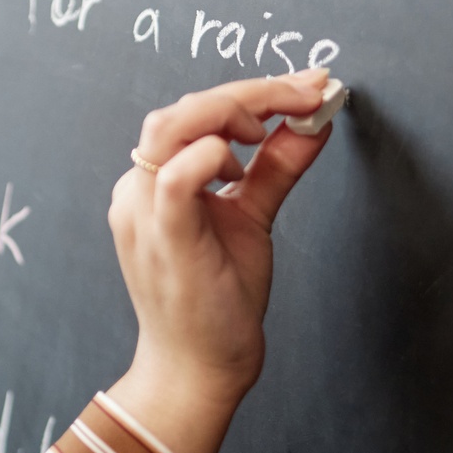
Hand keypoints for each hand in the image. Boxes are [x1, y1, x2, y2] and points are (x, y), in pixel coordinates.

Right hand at [103, 69, 333, 452]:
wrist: (198, 367)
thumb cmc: (215, 300)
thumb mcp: (253, 216)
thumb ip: (277, 167)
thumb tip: (314, 121)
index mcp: (154, 181)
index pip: (194, 112)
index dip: (255, 91)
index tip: (309, 86)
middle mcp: (138, 190)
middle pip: (182, 109)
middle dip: (250, 92)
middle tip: (305, 95)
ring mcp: (143, 212)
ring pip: (171, 127)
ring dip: (231, 113)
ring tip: (271, 129)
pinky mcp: (163, 237)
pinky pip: (176, 176)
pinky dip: (214, 156)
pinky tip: (244, 169)